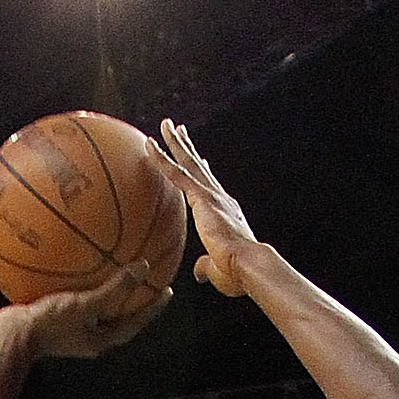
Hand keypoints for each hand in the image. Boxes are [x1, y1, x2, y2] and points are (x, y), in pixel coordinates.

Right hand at [1, 260, 170, 363]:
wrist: (13, 336)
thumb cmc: (50, 324)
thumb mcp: (86, 304)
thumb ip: (115, 288)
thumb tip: (143, 267)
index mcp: (101, 339)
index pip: (135, 323)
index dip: (153, 307)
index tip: (167, 290)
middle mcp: (90, 336)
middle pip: (120, 316)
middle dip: (133, 299)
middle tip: (148, 280)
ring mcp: (73, 329)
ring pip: (98, 307)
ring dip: (108, 291)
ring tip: (116, 269)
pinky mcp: (57, 318)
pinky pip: (76, 297)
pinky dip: (81, 282)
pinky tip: (76, 263)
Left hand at [154, 121, 258, 294]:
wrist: (248, 265)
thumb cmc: (236, 273)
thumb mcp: (217, 269)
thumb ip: (206, 266)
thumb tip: (200, 272)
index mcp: (224, 212)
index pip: (210, 187)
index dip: (203, 172)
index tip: (199, 159)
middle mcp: (219, 198)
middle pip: (198, 166)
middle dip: (187, 146)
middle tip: (177, 129)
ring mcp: (210, 195)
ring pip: (188, 162)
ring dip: (175, 142)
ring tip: (165, 124)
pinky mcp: (201, 198)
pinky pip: (176, 174)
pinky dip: (161, 159)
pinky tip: (149, 146)